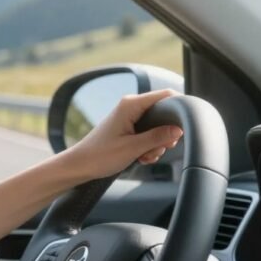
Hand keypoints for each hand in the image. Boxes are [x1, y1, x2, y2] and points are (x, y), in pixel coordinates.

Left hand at [60, 89, 184, 182]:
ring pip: (158, 128)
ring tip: (143, 156)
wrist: (80, 165)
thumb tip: (178, 130)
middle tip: (154, 149)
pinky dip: (148, 147)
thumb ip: (158, 137)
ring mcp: (130, 117)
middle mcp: (131, 106)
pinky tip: (140, 157)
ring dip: (155, 145)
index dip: (178, 110)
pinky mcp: (128, 128)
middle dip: (164, 135)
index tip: (179, 130)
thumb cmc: (100, 155)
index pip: (167, 95)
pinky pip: (148, 135)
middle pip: (164, 114)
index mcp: (131, 104)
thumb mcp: (133, 148)